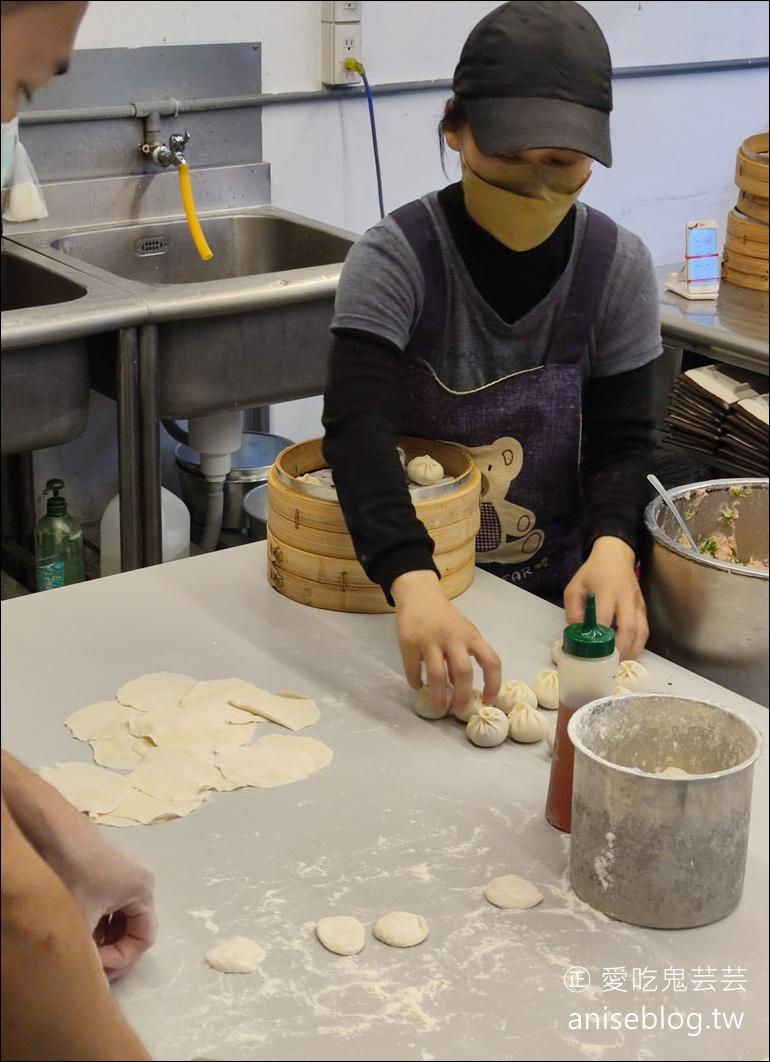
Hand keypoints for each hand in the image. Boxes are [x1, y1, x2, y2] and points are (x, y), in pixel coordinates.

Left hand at [65, 838, 157, 980]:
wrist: (54, 833)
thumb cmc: (76, 873)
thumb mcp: (83, 919)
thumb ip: (90, 952)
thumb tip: (90, 980)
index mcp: (143, 890)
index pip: (144, 938)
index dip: (122, 959)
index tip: (96, 967)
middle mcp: (139, 881)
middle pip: (132, 928)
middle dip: (111, 949)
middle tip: (89, 965)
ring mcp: (122, 874)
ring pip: (117, 918)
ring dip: (102, 937)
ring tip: (79, 947)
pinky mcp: (104, 871)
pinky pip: (106, 905)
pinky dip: (95, 921)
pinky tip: (75, 928)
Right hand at [391, 570, 500, 714]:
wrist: (419, 594)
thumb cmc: (445, 617)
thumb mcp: (463, 630)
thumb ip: (466, 655)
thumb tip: (462, 688)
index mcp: (471, 635)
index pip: (491, 661)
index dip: (493, 683)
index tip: (489, 700)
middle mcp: (453, 637)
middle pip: (463, 672)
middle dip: (462, 696)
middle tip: (458, 710)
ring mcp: (430, 640)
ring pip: (437, 675)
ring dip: (439, 696)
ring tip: (439, 708)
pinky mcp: (409, 642)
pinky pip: (413, 669)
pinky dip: (416, 682)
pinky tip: (418, 685)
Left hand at [563, 536, 648, 660]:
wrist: (615, 556)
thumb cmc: (592, 573)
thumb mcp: (574, 587)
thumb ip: (573, 609)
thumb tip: (578, 632)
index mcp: (606, 590)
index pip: (604, 616)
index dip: (600, 635)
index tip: (592, 650)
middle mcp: (625, 597)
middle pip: (628, 627)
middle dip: (620, 648)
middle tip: (609, 662)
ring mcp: (637, 603)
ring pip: (641, 630)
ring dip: (633, 649)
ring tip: (620, 662)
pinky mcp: (643, 607)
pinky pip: (645, 629)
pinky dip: (639, 644)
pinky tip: (629, 653)